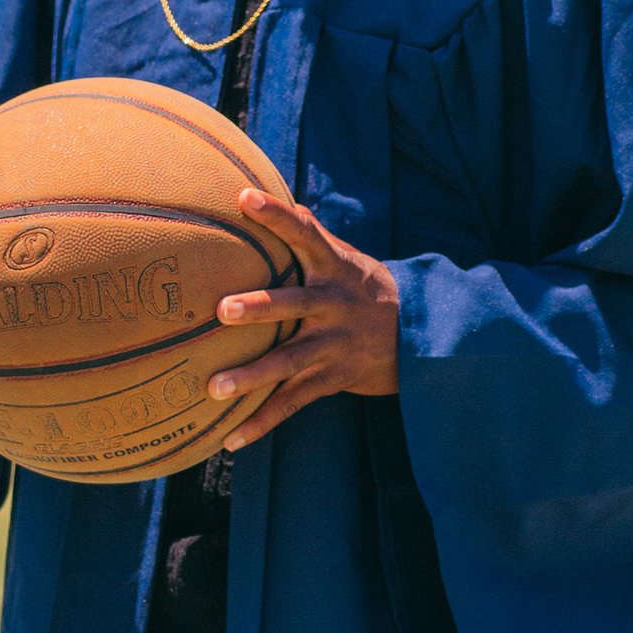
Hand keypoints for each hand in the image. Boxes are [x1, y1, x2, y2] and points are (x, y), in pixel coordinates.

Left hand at [206, 187, 399, 451]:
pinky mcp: (332, 379)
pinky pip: (293, 403)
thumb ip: (309, 234)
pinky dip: (262, 422)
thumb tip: (263, 191)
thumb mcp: (346, 257)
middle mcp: (333, 305)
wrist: (417, 336)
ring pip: (289, 361)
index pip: (304, 234)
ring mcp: (334, 346)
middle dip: (260, 308)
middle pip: (294, 304)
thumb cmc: (364, 287)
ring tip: (214, 388)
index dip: (276, 215)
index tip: (244, 197)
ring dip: (252, 376)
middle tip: (223, 310)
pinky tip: (230, 440)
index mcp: (334, 268)